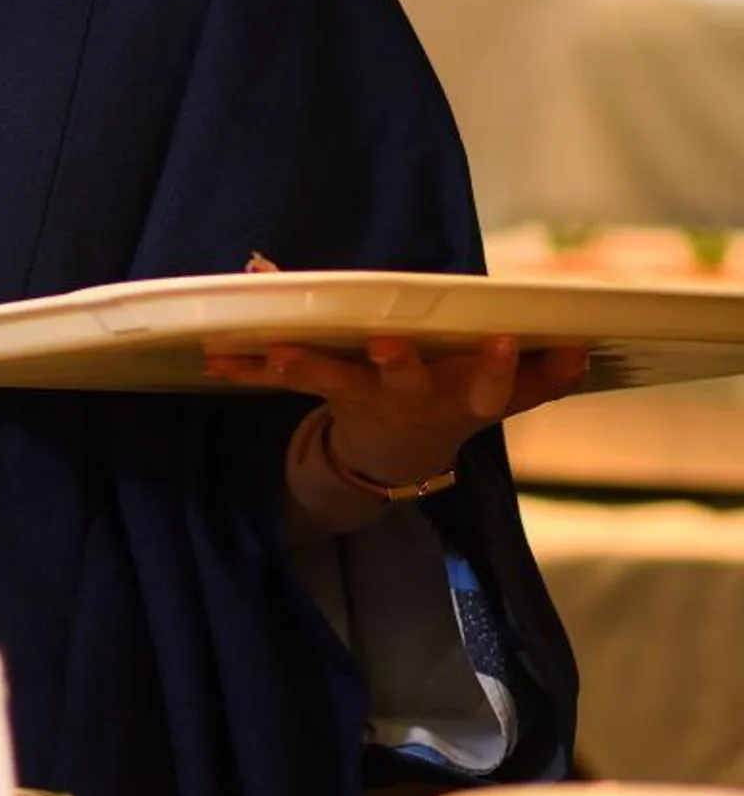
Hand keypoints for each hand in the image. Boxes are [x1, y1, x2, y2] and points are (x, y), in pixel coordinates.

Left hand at [203, 334, 589, 485]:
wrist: (401, 455)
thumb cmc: (460, 400)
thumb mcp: (504, 392)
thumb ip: (539, 372)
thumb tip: (582, 346)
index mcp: (460, 396)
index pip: (488, 385)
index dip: (497, 367)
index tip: (504, 341)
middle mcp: (409, 399)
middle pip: (405, 382)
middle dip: (397, 363)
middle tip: (386, 343)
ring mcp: (362, 399)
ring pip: (331, 380)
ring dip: (302, 364)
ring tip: (275, 352)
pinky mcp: (321, 395)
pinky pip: (280, 377)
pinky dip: (246, 364)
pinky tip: (213, 356)